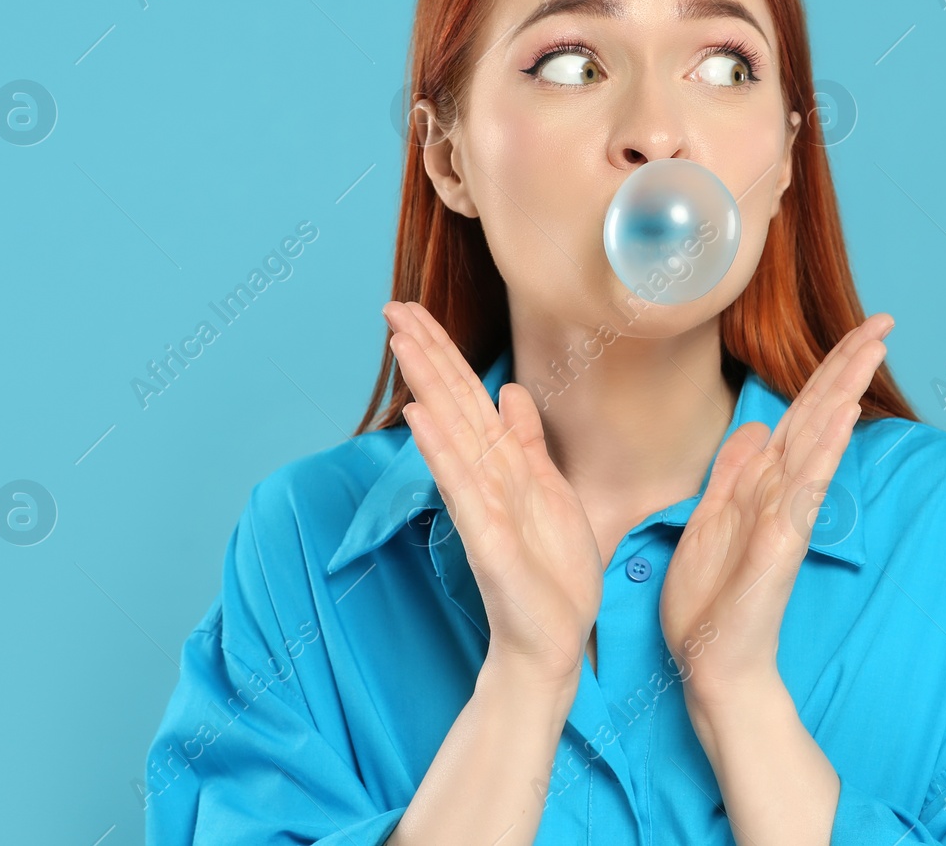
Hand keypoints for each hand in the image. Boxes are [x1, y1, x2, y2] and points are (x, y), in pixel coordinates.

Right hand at [383, 301, 603, 692]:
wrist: (554, 638)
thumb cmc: (551, 571)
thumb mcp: (550, 491)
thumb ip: (527, 442)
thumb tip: (511, 391)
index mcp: (501, 463)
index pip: (466, 396)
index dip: (443, 352)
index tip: (413, 312)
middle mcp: (484, 476)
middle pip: (451, 403)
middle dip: (425, 353)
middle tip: (391, 307)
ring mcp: (481, 504)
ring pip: (450, 433)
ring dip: (426, 385)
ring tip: (401, 341)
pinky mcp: (485, 538)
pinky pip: (461, 486)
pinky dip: (440, 449)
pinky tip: (419, 416)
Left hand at [659, 312, 893, 707]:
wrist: (711, 660)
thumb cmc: (710, 599)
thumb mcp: (709, 519)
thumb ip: (733, 472)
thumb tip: (754, 428)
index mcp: (762, 481)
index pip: (800, 413)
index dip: (826, 370)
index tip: (856, 331)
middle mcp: (781, 489)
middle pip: (819, 414)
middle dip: (849, 365)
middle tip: (884, 320)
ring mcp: (786, 512)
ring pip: (819, 438)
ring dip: (845, 390)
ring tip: (872, 346)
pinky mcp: (782, 539)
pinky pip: (806, 484)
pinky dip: (825, 447)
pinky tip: (843, 414)